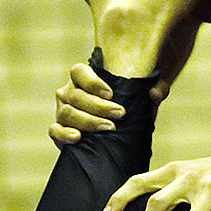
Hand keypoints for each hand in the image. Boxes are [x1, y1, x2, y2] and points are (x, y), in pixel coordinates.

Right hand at [50, 63, 171, 147]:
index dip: (92, 81)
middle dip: (99, 106)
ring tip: (109, 128)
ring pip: (67, 113)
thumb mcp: (143, 97)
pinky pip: (54, 130)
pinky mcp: (59, 130)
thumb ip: (155, 90)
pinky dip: (64, 134)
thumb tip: (156, 94)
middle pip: (76, 96)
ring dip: (89, 121)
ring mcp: (61, 111)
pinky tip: (78, 138)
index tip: (111, 93)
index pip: (78, 72)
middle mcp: (68, 92)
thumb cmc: (129, 108)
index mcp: (82, 78)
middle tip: (120, 114)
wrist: (115, 133)